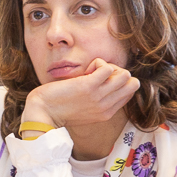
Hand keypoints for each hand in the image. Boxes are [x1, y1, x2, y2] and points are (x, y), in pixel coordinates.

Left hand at [21, 59, 139, 128]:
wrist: (43, 113)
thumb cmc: (60, 108)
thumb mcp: (85, 111)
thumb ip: (97, 103)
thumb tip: (104, 83)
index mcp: (107, 113)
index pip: (129, 93)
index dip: (118, 82)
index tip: (100, 82)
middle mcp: (106, 107)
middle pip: (132, 83)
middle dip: (118, 73)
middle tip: (99, 74)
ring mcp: (99, 97)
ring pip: (125, 75)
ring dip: (109, 67)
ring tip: (93, 72)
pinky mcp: (89, 86)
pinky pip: (107, 67)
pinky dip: (98, 63)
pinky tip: (87, 69)